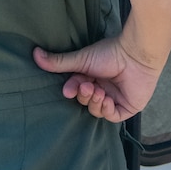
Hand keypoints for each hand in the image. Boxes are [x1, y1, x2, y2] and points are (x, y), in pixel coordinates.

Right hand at [34, 37, 161, 123]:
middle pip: (86, 101)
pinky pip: (112, 116)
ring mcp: (115, 98)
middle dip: (84, 96)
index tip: (69, 89)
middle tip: (88, 86)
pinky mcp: (127, 107)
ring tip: (99, 91)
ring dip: (95, 102)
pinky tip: (106, 100)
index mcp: (94, 77)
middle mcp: (104, 88)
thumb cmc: (111, 52)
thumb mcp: (81, 60)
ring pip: (97, 110)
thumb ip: (59, 62)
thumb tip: (34, 54)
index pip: (77, 90)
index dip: (72, 90)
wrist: (136, 54)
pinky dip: (106, 110)